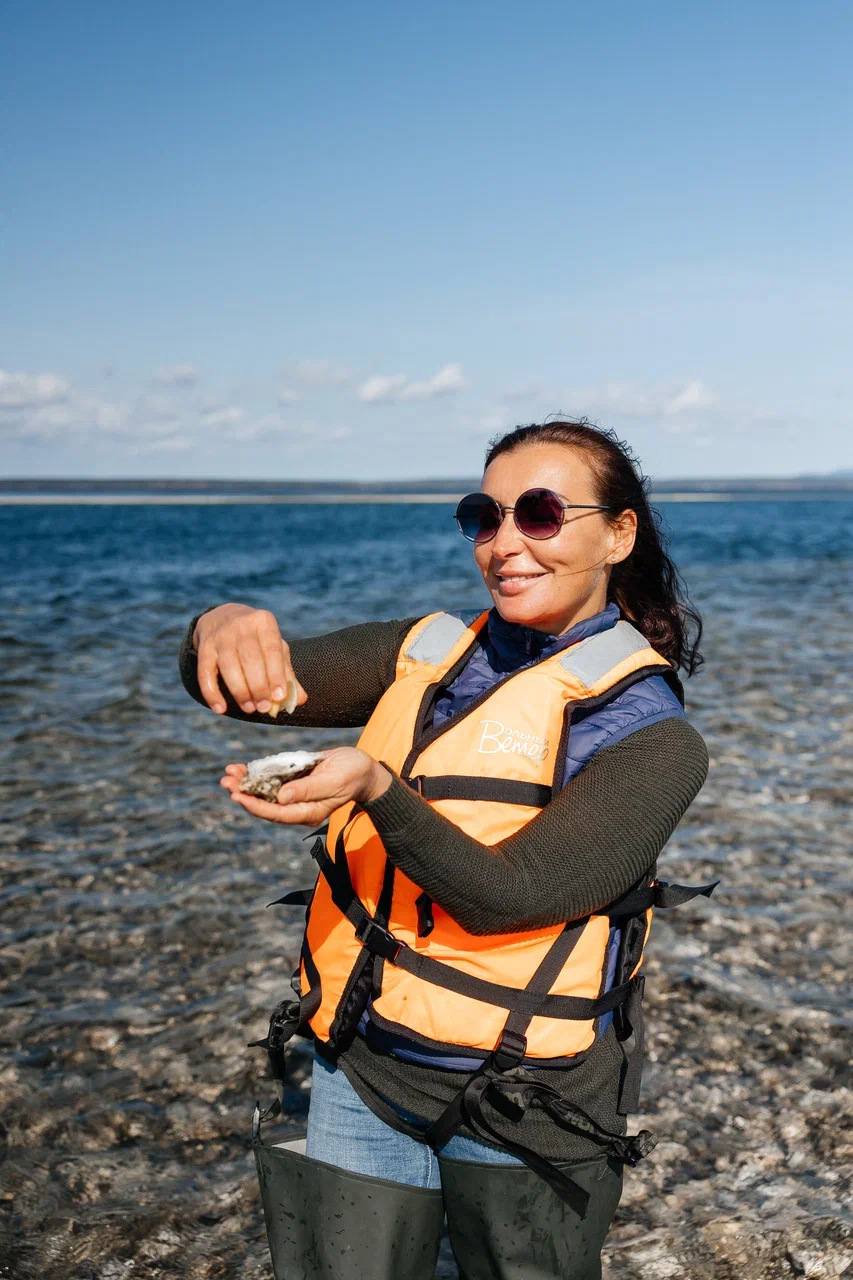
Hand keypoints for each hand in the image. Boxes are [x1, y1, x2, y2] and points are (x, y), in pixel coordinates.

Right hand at [194, 603, 306, 715]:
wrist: (221, 618)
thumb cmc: (256, 640)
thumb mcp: (274, 648)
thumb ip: (287, 673)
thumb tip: (300, 700)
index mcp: (263, 622)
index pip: (272, 650)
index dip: (276, 674)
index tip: (279, 696)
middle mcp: (241, 625)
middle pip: (250, 659)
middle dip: (258, 687)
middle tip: (264, 708)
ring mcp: (220, 635)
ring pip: (228, 666)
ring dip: (239, 691)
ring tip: (249, 709)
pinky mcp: (204, 647)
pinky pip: (205, 673)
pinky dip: (212, 693)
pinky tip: (220, 709)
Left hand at [220, 747, 391, 825]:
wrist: (364, 768)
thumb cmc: (353, 774)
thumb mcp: (333, 781)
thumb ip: (308, 789)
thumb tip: (281, 797)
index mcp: (308, 812)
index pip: (276, 813)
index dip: (255, 805)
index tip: (237, 795)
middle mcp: (298, 807)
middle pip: (265, 805)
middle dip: (244, 793)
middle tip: (225, 781)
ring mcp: (295, 794)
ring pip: (264, 792)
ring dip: (246, 783)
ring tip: (229, 772)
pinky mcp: (294, 781)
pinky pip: (271, 780)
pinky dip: (257, 773)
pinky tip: (243, 767)